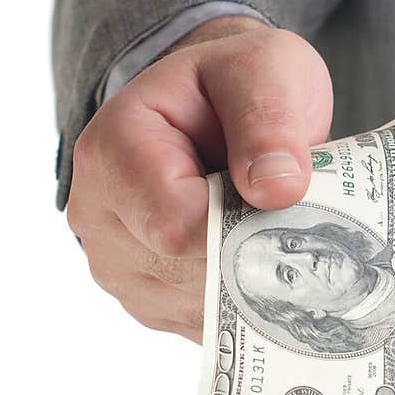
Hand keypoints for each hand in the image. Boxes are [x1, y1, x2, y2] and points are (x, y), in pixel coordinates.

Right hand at [66, 18, 333, 342]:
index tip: (283, 197)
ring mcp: (118, 266)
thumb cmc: (234, 83)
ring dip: (252, 281)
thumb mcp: (261, 70)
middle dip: (252, 253)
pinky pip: (204, 324)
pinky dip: (244, 302)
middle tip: (295, 215)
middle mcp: (98, 216)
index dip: (239, 224)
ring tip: (274, 229)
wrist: (216, 106)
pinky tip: (264, 261)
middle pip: (187, 273)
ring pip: (199, 308)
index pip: (174, 224)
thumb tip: (277, 190)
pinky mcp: (147, 300)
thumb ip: (268, 121)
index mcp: (112, 149)